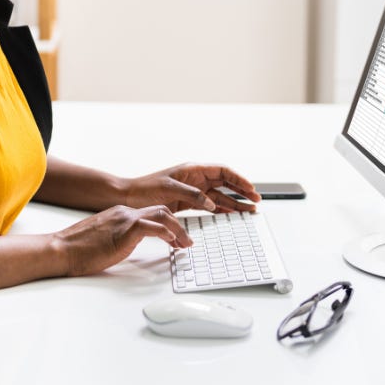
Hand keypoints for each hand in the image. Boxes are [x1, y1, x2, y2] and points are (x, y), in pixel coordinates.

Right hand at [53, 205, 189, 276]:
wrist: (61, 249)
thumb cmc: (78, 249)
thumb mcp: (104, 240)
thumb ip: (119, 237)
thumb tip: (130, 245)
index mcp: (120, 214)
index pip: (151, 213)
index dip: (168, 225)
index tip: (177, 238)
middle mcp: (125, 213)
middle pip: (161, 210)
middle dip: (178, 225)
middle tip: (187, 242)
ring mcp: (124, 220)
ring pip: (161, 215)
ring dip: (178, 229)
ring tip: (185, 244)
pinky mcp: (124, 230)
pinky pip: (151, 227)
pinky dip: (166, 233)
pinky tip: (172, 242)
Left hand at [124, 163, 261, 213]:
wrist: (128, 198)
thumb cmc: (145, 190)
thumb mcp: (170, 190)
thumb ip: (192, 195)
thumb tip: (211, 203)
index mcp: (193, 169)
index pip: (222, 171)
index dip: (239, 179)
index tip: (251, 188)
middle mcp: (195, 178)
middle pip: (225, 183)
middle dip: (241, 191)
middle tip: (256, 200)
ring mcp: (192, 191)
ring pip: (219, 195)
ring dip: (234, 202)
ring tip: (249, 210)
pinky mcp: (187, 202)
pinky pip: (209, 205)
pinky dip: (220, 210)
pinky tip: (230, 214)